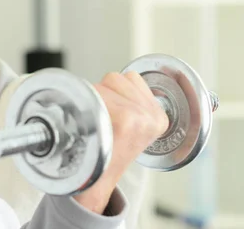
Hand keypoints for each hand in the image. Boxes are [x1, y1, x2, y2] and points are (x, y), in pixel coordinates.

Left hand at [74, 71, 168, 213]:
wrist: (96, 178)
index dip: (115, 92)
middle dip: (103, 92)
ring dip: (92, 97)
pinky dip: (85, 104)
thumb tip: (172, 93)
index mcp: (159, 117)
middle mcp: (153, 116)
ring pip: (103, 84)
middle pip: (116, 78)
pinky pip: (95, 94)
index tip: (112, 111)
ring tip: (96, 120)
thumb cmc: (110, 150)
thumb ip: (140, 103)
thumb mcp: (136, 127)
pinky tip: (90, 123)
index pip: (132, 79)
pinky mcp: (125, 119)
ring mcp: (139, 117)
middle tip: (101, 117)